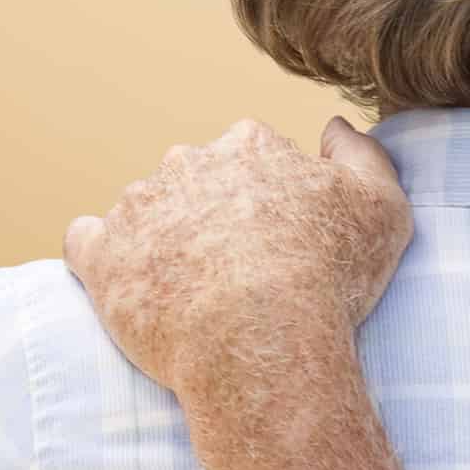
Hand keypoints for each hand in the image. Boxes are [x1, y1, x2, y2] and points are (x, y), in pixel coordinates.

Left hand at [64, 118, 411, 407]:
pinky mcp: (101, 255)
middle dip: (210, 214)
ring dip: (160, 238)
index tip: (280, 240)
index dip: (268, 200)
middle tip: (235, 269)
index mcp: (248, 145)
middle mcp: (186, 161)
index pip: (252, 157)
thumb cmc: (329, 279)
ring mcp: (137, 206)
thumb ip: (363, 154)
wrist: (261, 340)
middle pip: (196, 180)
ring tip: (187, 291)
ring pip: (145, 211)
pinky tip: (123, 282)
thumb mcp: (383, 208)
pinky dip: (101, 257)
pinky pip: (86, 243)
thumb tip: (333, 128)